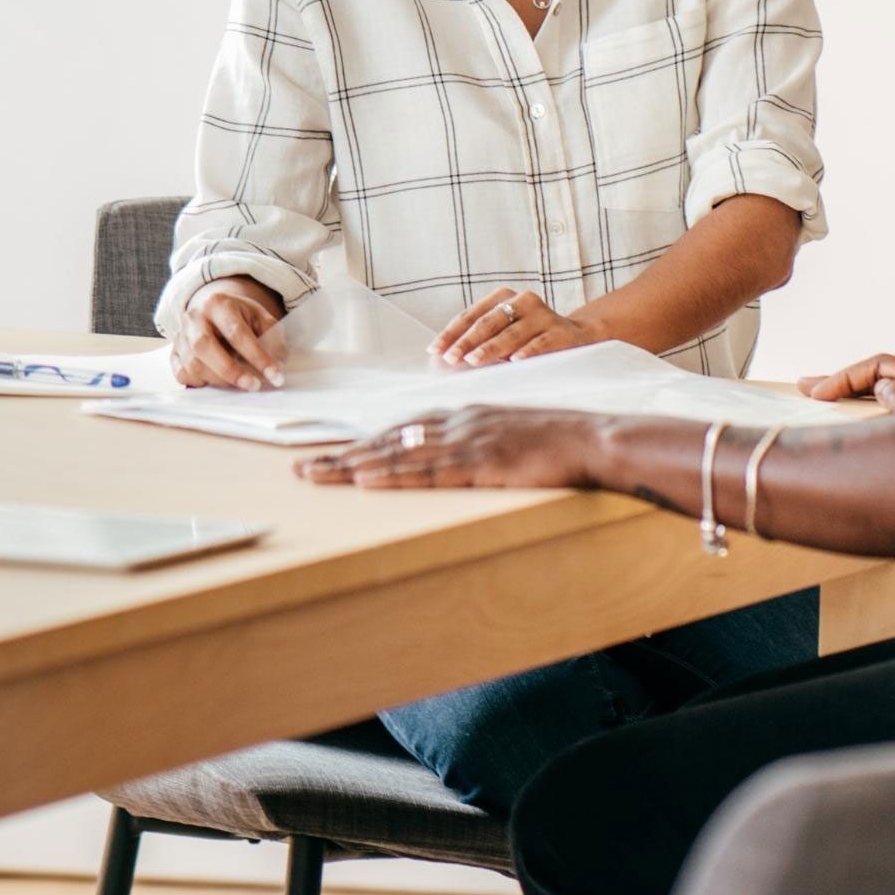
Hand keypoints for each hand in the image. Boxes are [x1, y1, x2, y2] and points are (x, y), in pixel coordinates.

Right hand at [171, 277, 285, 390]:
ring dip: (219, 380)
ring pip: (193, 364)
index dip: (258, 356)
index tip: (276, 376)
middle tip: (254, 386)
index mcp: (218, 303)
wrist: (214, 310)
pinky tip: (218, 380)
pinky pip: (182, 373)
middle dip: (231, 371)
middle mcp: (194, 317)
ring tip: (240, 383)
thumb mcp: (260, 318)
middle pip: (205, 347)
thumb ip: (272, 338)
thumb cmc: (240, 316)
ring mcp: (180, 335)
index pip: (237, 332)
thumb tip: (278, 365)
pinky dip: (201, 382)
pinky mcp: (173, 352)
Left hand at [294, 405, 606, 487]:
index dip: (365, 444)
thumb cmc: (557, 443)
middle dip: (344, 455)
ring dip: (353, 465)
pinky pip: (427, 470)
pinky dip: (393, 474)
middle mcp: (457, 422)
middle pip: (388, 439)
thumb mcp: (509, 436)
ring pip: (398, 454)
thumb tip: (449, 460)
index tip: (332, 457)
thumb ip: (477, 443)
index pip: (401, 431)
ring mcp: (467, 440)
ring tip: (316, 476)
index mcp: (464, 416)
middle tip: (302, 469)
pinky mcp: (480, 461)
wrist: (593, 439)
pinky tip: (366, 479)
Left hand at [431, 287, 603, 367]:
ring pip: (512, 333)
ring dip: (492, 348)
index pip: (471, 316)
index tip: (435, 350)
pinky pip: (542, 342)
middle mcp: (523, 301)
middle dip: (467, 342)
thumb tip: (443, 359)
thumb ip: (478, 342)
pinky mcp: (561, 331)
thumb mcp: (503, 334)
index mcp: (503, 297)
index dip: (452, 333)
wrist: (578, 336)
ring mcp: (543, 315)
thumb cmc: (529, 338)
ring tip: (474, 360)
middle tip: (451, 358)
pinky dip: (528, 351)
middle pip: (489, 322)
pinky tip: (515, 361)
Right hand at [798, 352, 894, 415]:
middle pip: (882, 376)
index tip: (819, 393)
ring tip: (821, 399)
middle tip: (806, 387)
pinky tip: (855, 417)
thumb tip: (881, 386)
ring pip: (889, 392)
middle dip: (843, 381)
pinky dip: (872, 411)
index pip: (882, 367)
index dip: (846, 377)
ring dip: (855, 396)